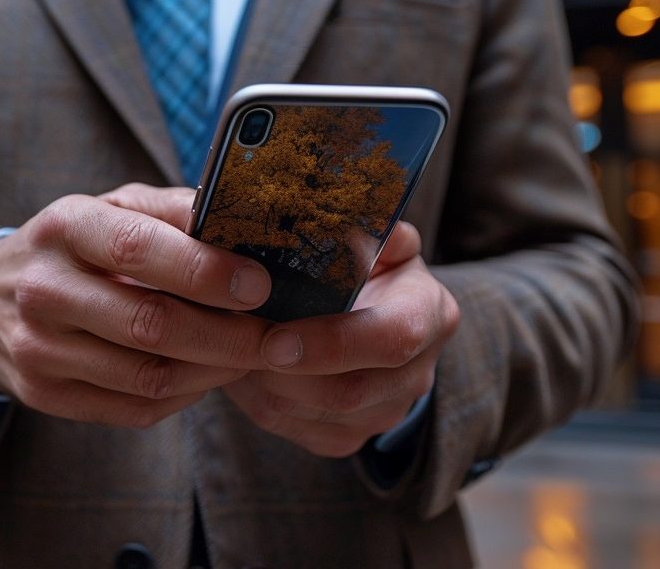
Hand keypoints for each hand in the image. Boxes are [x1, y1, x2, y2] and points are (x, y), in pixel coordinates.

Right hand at [0, 183, 274, 427]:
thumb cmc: (74, 248)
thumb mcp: (112, 207)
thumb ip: (175, 210)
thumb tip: (248, 218)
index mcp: (65, 226)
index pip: (137, 248)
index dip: (205, 270)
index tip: (258, 284)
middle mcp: (42, 288)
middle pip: (149, 324)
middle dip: (228, 335)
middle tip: (276, 335)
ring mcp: (37, 347)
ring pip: (147, 375)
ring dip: (214, 370)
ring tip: (250, 355)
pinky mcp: (43, 394)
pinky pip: (134, 408)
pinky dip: (185, 395)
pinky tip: (205, 374)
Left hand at [222, 221, 459, 456]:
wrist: (371, 320)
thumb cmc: (366, 269)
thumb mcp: (375, 238)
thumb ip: (368, 226)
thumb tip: (350, 222)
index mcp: (430, 315)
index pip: (392, 339)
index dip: (334, 342)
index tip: (276, 338)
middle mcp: (415, 374)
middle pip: (349, 390)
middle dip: (285, 372)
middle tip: (234, 344)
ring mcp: (382, 413)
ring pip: (313, 414)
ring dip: (265, 387)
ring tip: (229, 349)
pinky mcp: (345, 438)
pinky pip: (294, 428)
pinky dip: (258, 401)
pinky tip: (239, 369)